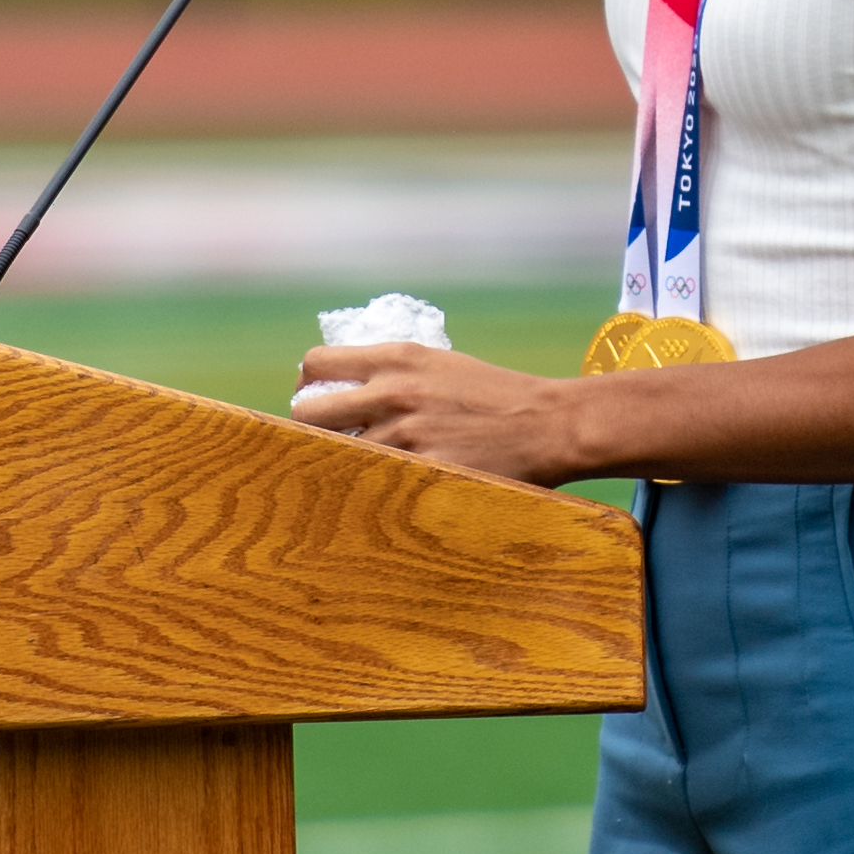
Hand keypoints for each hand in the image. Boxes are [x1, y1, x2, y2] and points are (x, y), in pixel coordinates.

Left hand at [290, 341, 584, 483]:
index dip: (308, 383)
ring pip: (336, 456)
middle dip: (308, 428)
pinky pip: (371, 486)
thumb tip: (346, 391)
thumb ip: (391, 373)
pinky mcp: (421, 474)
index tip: (317, 398)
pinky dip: (370, 491)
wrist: (546, 423)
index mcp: (396, 358)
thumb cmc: (493, 393)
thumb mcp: (438, 364)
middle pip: (307, 412)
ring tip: (354, 473)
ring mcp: (405, 438)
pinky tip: (379, 495)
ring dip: (341, 465)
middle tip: (324, 441)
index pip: (316, 363)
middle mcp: (393, 393)